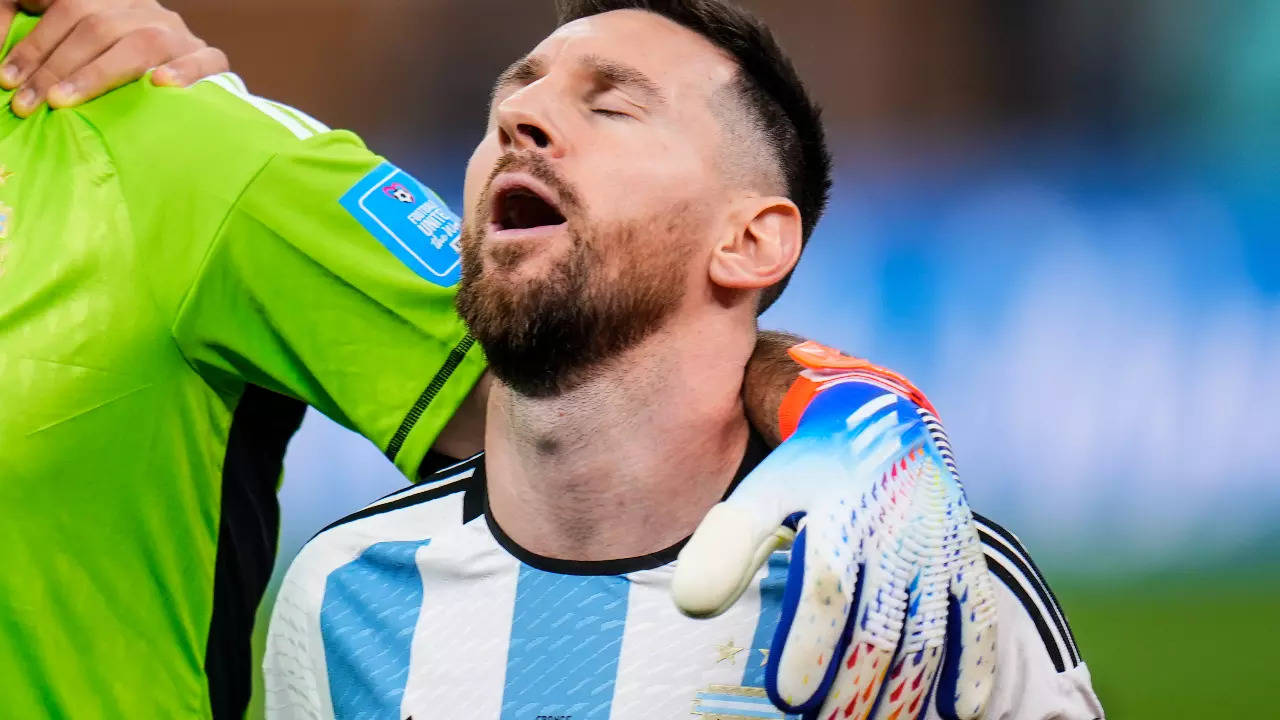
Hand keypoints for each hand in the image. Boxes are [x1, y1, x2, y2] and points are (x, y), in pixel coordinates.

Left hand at [1, 0, 228, 116]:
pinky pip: (203, 60)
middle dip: (55, 67)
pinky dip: (183, 70)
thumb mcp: (87, 54)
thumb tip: (7, 65)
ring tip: (65, 101)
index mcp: (115, 2)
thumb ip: (53, 50)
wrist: (193, 95)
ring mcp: (181, 34)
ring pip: (141, 42)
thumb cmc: (129, 79)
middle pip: (97, 26)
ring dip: (97, 73)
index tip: (9, 81)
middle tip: (30, 105)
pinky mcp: (213, 60)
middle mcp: (147, 11)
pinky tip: (161, 85)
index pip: (69, 9)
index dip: (35, 44)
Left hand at [674, 365, 997, 718]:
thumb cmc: (808, 470)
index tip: (788, 696)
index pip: (828, 589)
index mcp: (840, 512)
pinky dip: (974, 665)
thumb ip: (727, 545)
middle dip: (852, 688)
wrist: (879, 421)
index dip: (811, 645)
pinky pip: (980, 617)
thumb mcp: (762, 493)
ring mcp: (937, 546)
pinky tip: (959, 710)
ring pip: (927, 635)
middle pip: (879, 627)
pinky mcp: (966, 557)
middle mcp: (895, 530)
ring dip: (904, 693)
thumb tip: (690, 604)